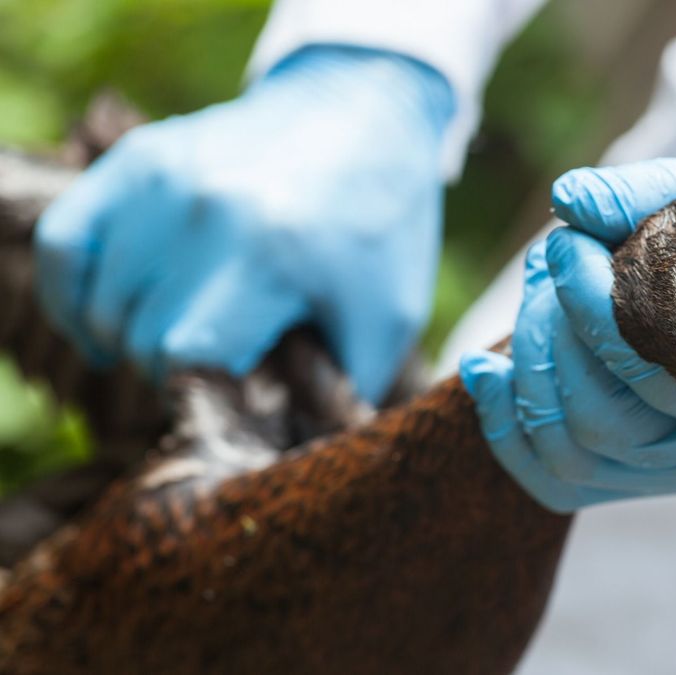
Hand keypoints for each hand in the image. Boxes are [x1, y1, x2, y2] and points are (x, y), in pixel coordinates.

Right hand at [35, 46, 454, 402]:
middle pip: (141, 334)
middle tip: (223, 367)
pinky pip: (64, 242)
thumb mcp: (388, 317)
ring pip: (100, 300)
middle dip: (177, 369)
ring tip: (180, 342)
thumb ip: (340, 391)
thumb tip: (290, 455)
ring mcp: (163, 178)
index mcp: (271, 253)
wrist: (364, 117)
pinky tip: (106, 323)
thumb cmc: (381, 231)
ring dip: (130, 338)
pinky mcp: (138, 160)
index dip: (204, 395)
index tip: (237, 399)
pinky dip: (72, 293)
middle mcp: (205, 211)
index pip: (186, 356)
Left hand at [461, 158, 675, 510]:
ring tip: (537, 294)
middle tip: (555, 256)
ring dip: (532, 369)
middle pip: (600, 419)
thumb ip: (661, 195)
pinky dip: (511, 431)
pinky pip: (568, 480)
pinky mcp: (663, 472)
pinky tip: (483, 369)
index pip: (649, 367)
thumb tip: (568, 196)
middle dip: (554, 329)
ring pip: (575, 457)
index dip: (588, 303)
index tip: (572, 238)